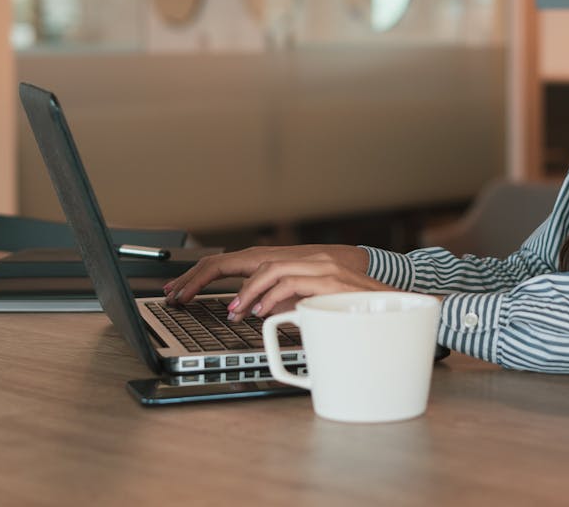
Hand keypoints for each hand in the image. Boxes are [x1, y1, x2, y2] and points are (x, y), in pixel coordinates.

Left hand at [163, 244, 385, 318]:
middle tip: (179, 296)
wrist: (392, 291)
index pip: (232, 262)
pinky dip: (270, 295)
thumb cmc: (349, 295)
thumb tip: (255, 310)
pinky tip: (260, 311)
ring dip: (243, 291)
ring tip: (232, 312)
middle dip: (202, 276)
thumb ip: (281, 300)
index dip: (200, 275)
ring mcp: (310, 263)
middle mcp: (293, 257)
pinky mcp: (326, 274)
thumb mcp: (306, 298)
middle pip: (236, 258)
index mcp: (283, 262)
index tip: (177, 290)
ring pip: (263, 267)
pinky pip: (289, 280)